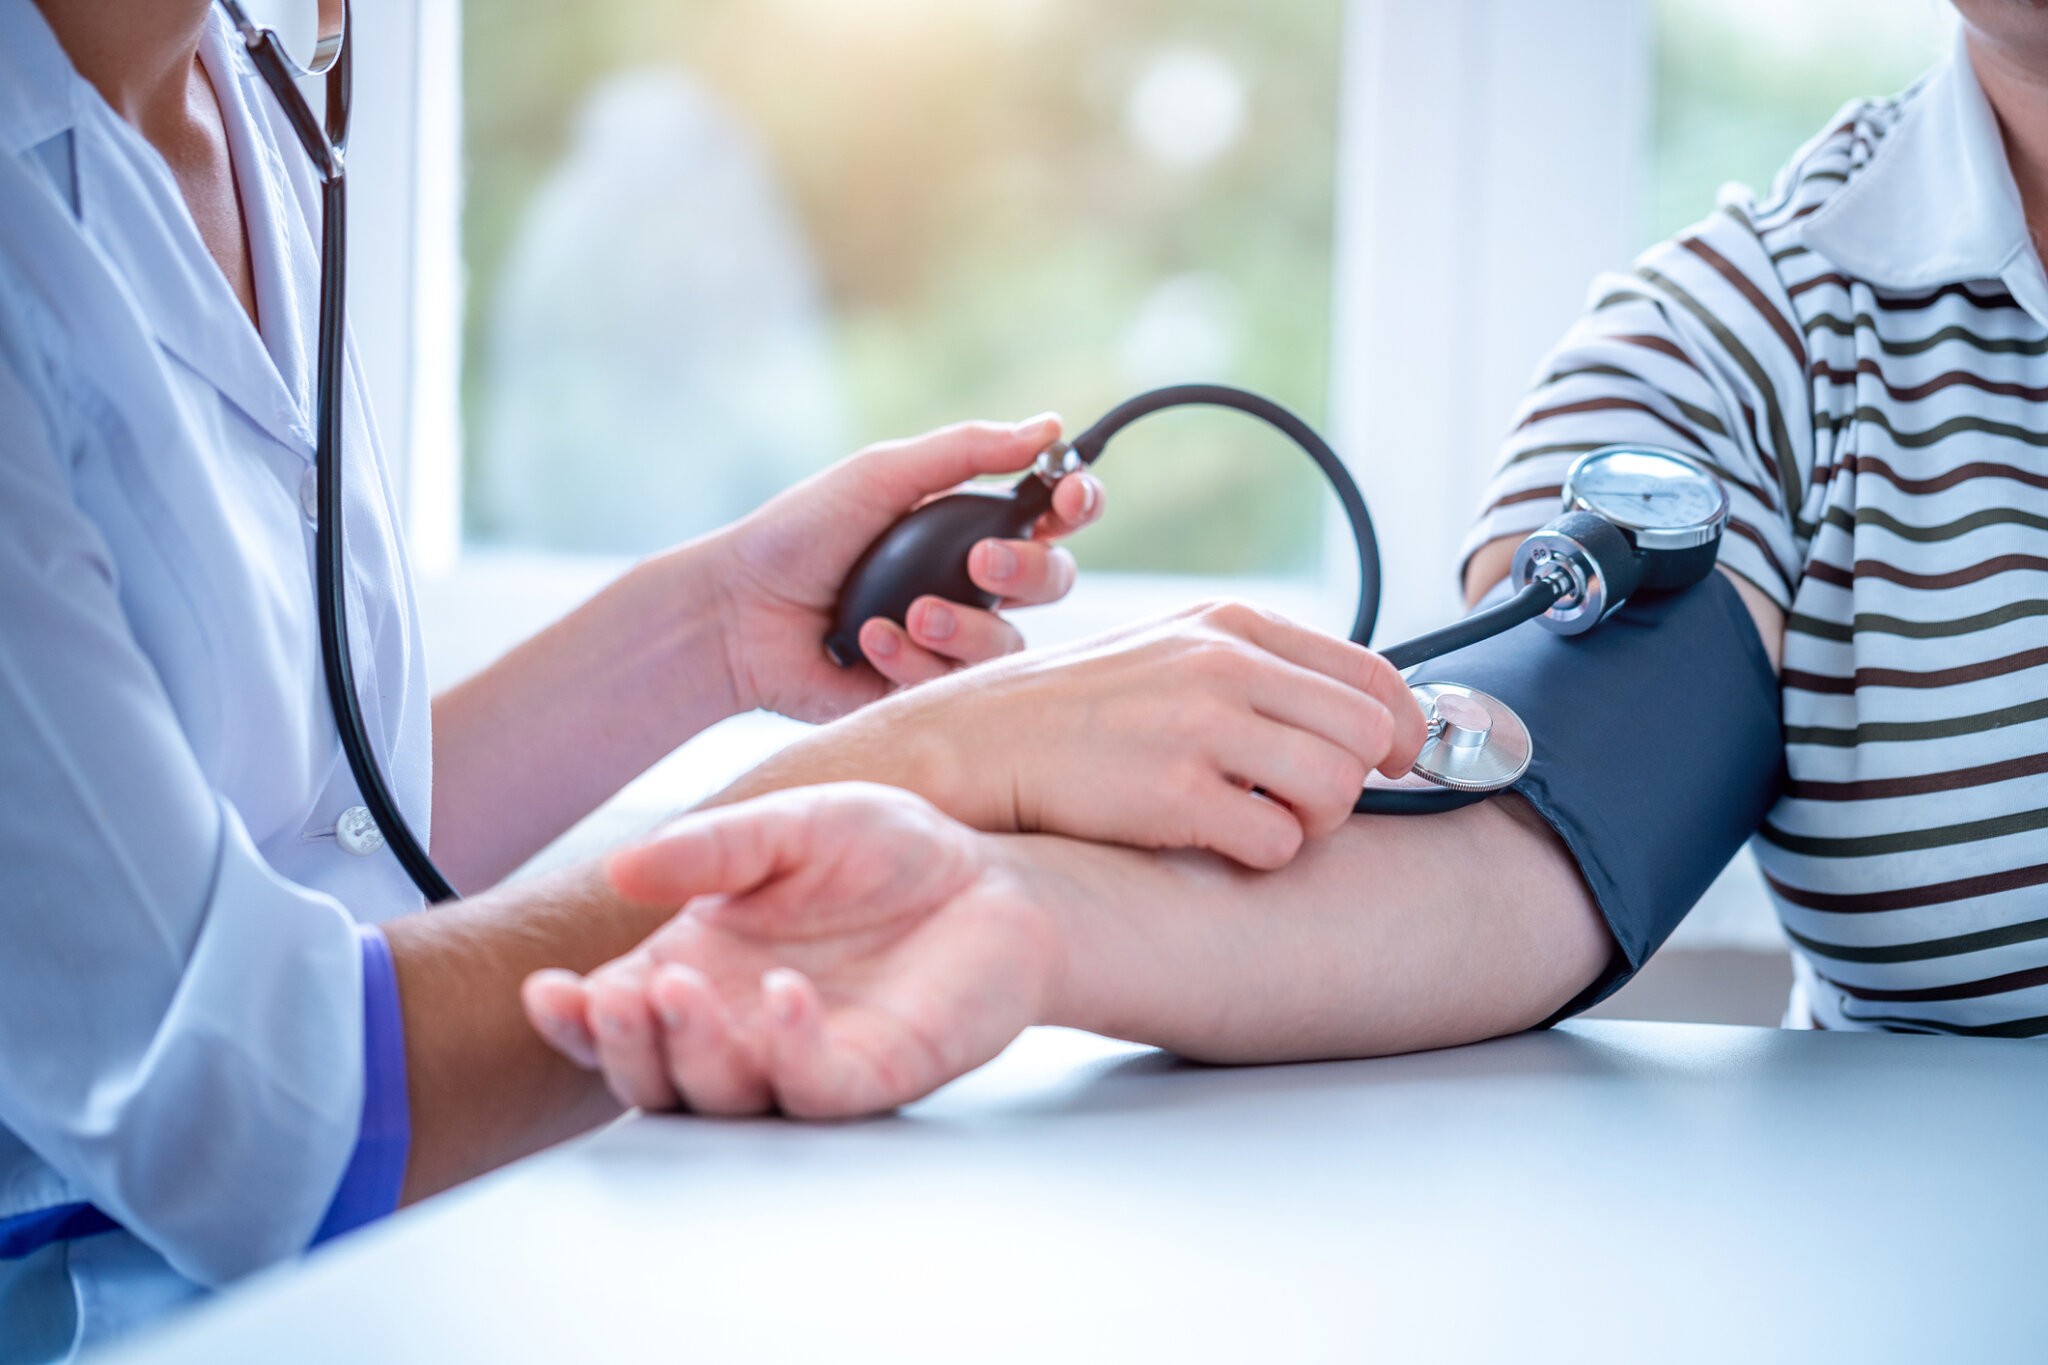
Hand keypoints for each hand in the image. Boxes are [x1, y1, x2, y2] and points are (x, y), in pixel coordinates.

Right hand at [520, 785, 1053, 1117]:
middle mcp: (741, 1027)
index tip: (547, 991)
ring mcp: (803, 1058)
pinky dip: (790, 1049)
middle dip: (621, 1046)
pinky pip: (817, 1086)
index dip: (575, 1017)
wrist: (994, 877)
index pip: (617, 1016)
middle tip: (615, 999)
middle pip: (654, 1075)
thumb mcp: (791, 827)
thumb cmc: (887, 854)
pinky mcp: (873, 1074)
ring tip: (679, 991)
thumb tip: (620, 868)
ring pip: (722, 1095)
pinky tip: (785, 995)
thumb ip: (711, 850)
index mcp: (702, 970)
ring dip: (691, 1052)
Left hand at [704, 416, 1102, 722]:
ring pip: (1013, 643)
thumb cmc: (802, 534)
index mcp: (969, 524)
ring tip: (909, 613)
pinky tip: (870, 641)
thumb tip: (1049, 426)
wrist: (740, 613)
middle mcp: (973, 583)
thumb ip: (966, 452)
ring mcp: (954, 639)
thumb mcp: (883, 476)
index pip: (1053, 514)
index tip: (1068, 496)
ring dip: (964, 626)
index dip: (1077, 502)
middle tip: (981, 564)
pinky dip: (915, 659)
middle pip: (1054, 580)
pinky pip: (961, 685)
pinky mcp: (928, 689)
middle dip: (1028, 570)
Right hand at [744, 600, 1429, 869]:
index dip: (1405, 730)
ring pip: (1337, 790)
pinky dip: (1261, 856)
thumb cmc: (1077, 714)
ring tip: (1253, 822)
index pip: (1375, 674)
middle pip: (1371, 734)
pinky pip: (1278, 843)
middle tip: (1302, 803)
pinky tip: (1211, 842)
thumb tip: (1370, 722)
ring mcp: (1198, 725)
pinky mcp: (1172, 793)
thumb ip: (1262, 676)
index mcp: (1231, 625)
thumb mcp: (1171, 656)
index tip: (1392, 764)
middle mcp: (1223, 663)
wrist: (972, 744)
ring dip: (1309, 824)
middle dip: (1354, 783)